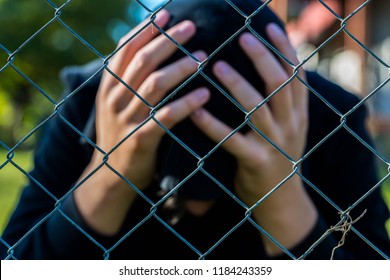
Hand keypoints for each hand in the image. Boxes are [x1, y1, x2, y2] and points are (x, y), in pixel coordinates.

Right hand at [75, 10, 209, 234]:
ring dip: (181, 67)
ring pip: (156, 85)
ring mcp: (126, 118)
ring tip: (203, 57)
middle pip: (143, 61)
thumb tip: (149, 50)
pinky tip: (205, 94)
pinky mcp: (140, 139)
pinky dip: (186, 104)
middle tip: (191, 26)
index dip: (146, 29)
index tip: (167, 13)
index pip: (125, 49)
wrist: (110, 175)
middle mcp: (116, 98)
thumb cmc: (121, 133)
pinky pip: (166, 117)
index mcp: (109, 86)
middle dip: (168, 40)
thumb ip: (129, 79)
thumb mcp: (117, 103)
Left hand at [191, 23, 316, 254]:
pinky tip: (195, 111)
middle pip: (280, 84)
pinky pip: (232, 141)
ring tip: (216, 66)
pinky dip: (213, 125)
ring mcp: (275, 144)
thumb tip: (269, 69)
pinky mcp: (255, 162)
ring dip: (238, 85)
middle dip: (263, 57)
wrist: (281, 200)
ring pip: (258, 108)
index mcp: (298, 114)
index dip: (284, 48)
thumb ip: (281, 102)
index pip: (296, 74)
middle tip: (242, 36)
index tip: (268, 26)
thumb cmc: (276, 157)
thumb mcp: (286, 127)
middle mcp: (291, 125)